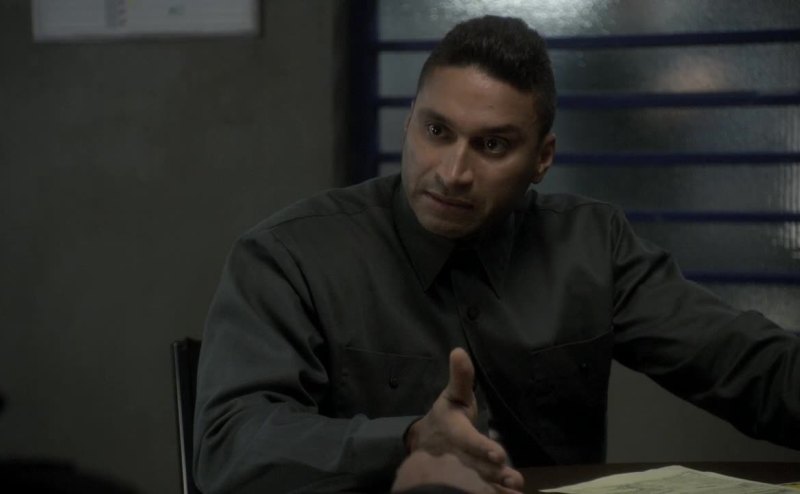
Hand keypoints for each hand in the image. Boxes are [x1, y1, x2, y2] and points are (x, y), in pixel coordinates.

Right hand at [405, 348, 523, 489]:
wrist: (424, 445)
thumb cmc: (445, 418)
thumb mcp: (452, 396)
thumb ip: (460, 378)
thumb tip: (459, 351)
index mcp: (454, 433)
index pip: (468, 441)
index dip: (482, 448)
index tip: (499, 454)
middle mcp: (458, 456)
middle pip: (475, 467)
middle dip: (493, 472)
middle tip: (512, 477)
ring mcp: (463, 473)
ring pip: (478, 482)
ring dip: (496, 487)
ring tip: (515, 489)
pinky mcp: (470, 482)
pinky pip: (480, 491)